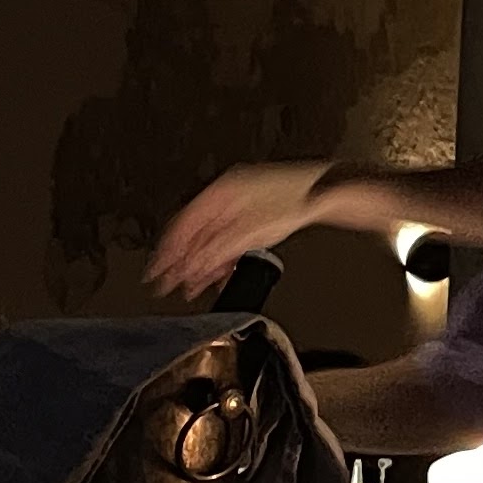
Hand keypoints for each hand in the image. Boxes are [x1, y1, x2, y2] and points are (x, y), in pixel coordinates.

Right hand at [147, 163, 322, 306]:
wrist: (325, 194)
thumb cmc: (296, 200)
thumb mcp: (252, 230)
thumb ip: (219, 249)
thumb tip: (192, 267)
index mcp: (221, 193)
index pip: (184, 225)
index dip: (168, 251)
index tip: (156, 271)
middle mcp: (226, 199)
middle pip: (194, 235)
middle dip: (179, 263)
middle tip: (164, 285)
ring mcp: (238, 209)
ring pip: (210, 241)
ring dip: (198, 267)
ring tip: (188, 289)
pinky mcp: (251, 219)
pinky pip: (227, 243)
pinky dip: (219, 261)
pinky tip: (213, 279)